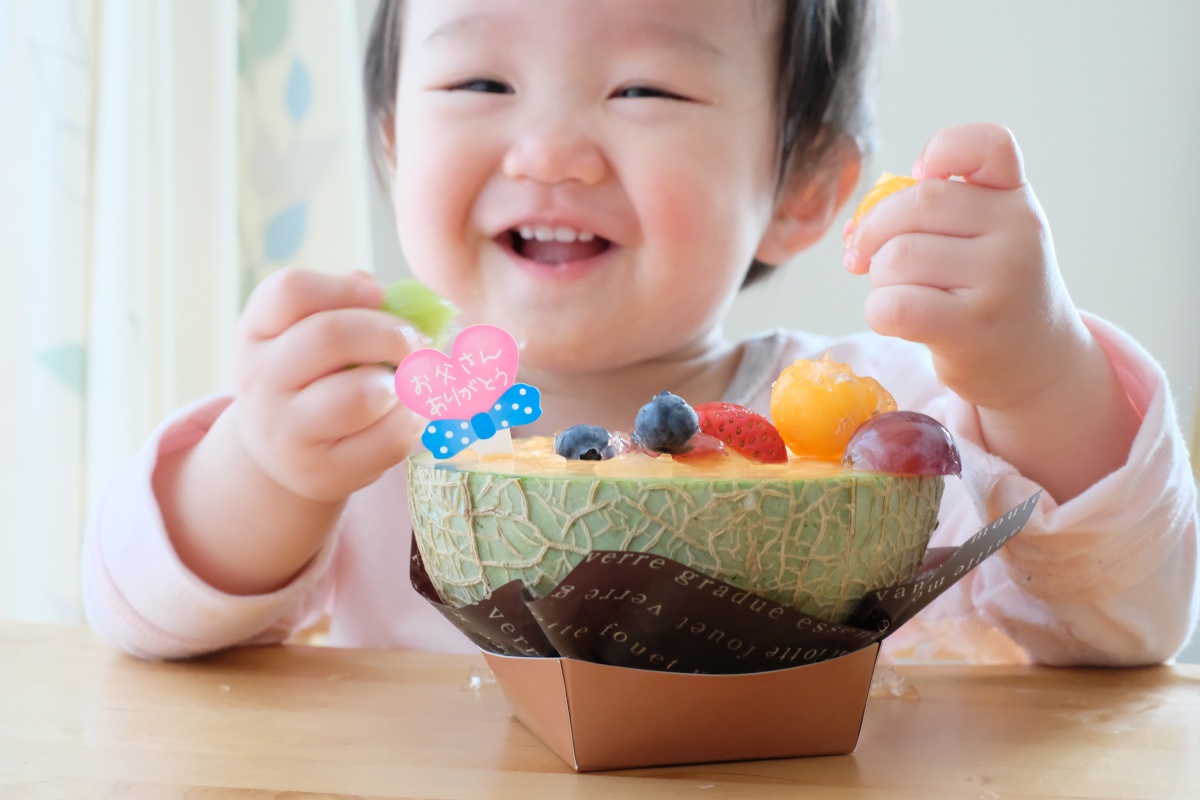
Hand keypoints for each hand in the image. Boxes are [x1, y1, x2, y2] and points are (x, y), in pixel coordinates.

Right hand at [232, 268, 427, 503]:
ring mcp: (287, 432)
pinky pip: (388, 439)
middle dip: (390, 333)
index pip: (289, 292)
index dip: (345, 288)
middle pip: (330, 337)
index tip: (376, 294)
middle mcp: (261, 381)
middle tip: (414, 342)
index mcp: (257, 333)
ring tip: (408, 383)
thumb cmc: (312, 377)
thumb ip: (348, 306)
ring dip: (403, 383)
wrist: (285, 453)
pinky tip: (409, 413)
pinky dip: (413, 421)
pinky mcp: (323, 472)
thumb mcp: (308, 335)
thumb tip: (399, 298)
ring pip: (361, 395)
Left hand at [843, 123, 1089, 412]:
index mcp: (1015, 196)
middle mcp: (1018, 230)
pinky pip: (895, 305)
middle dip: (874, 230)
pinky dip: (878, 311)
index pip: (990, 143)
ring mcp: (1000, 279)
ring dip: (877, 277)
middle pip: (917, 204)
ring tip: (894, 291)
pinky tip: (893, 317)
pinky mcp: (973, 328)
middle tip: (863, 256)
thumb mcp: (981, 237)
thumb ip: (929, 216)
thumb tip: (855, 228)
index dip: (943, 148)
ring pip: (898, 257)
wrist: (1034, 359)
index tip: (921, 174)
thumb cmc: (987, 289)